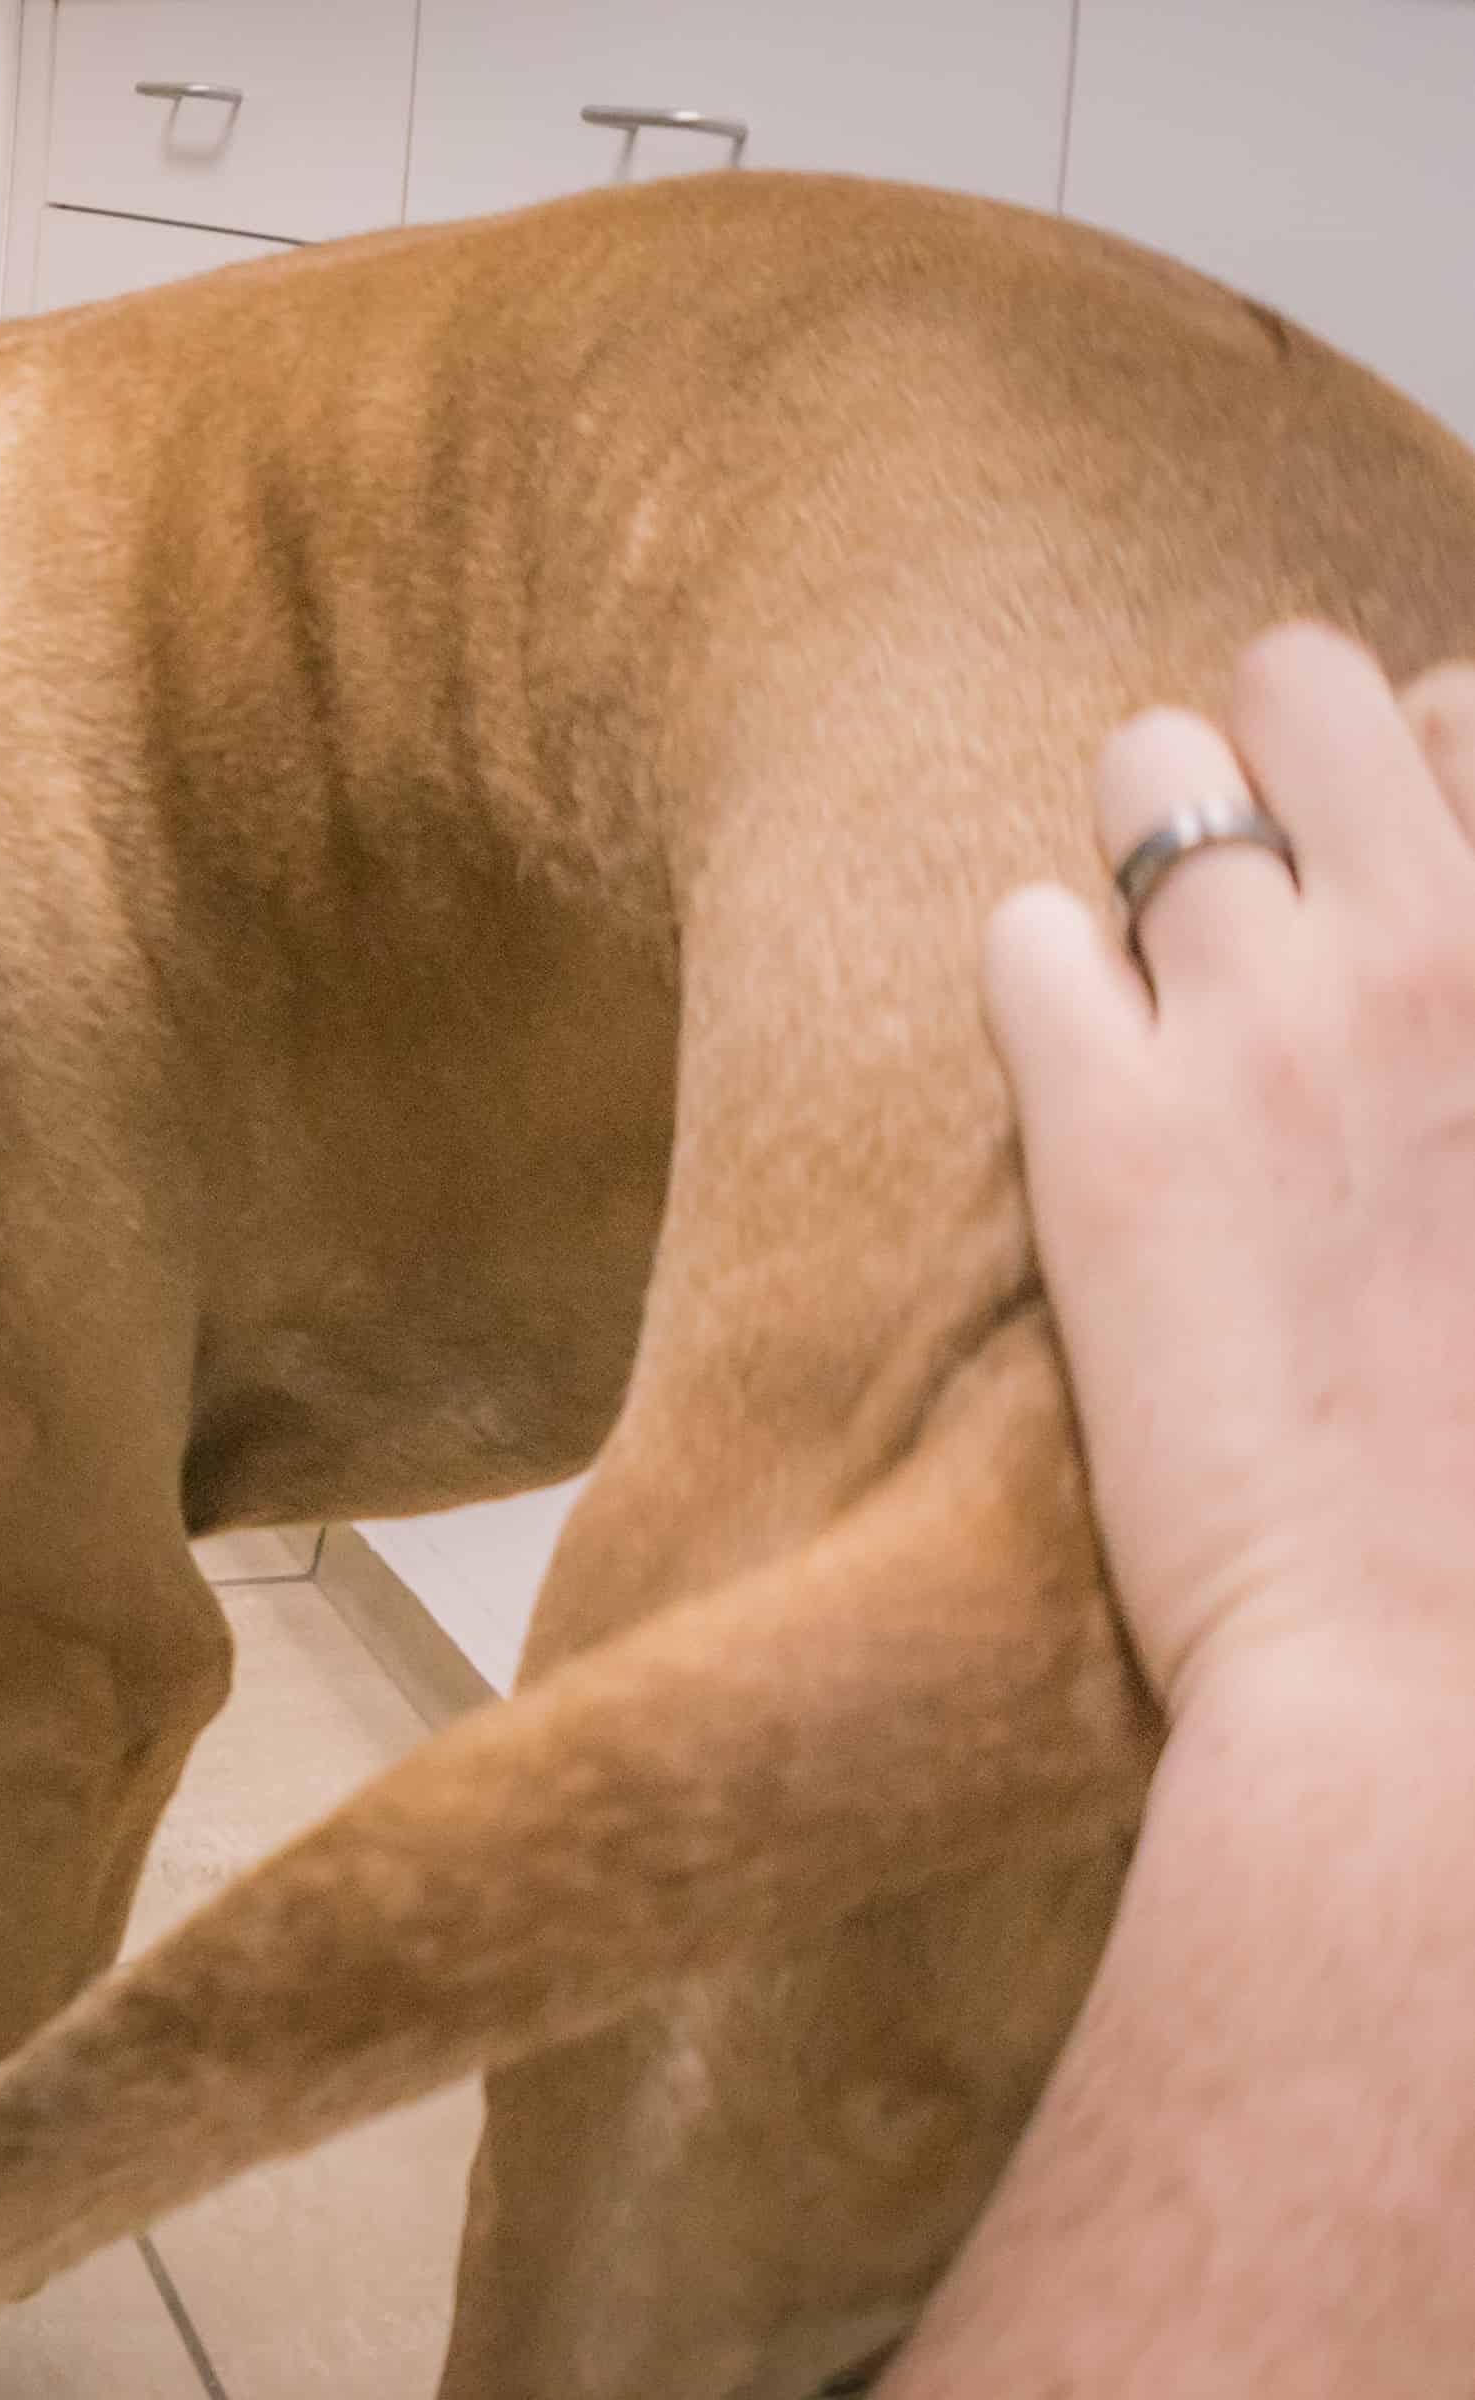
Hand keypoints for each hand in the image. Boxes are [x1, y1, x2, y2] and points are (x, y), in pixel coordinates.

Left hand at [981, 623, 1474, 1714]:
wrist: (1439, 1663)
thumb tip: (1441, 974)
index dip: (1422, 782)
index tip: (1393, 877)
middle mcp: (1447, 944)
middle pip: (1305, 681)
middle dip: (1268, 762)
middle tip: (1261, 891)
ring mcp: (1269, 1022)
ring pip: (1143, 773)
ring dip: (1138, 855)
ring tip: (1159, 977)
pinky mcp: (1105, 1125)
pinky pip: (1021, 932)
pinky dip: (1040, 985)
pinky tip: (1081, 1078)